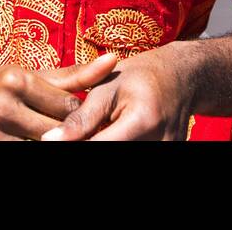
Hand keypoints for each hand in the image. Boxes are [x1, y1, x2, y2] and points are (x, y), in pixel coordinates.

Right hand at [0, 52, 118, 140]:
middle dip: (65, 129)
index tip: (67, 111)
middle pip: (58, 128)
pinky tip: (31, 138)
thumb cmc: (0, 89)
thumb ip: (74, 75)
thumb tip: (114, 60)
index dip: (74, 111)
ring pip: (44, 144)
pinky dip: (31, 144)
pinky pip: (25, 153)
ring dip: (51, 140)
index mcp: (16, 80)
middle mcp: (3, 106)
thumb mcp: (30, 76)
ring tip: (47, 130)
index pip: (69, 105)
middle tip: (58, 124)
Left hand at [47, 43, 196, 140]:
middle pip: (111, 154)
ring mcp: (168, 150)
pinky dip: (116, 143)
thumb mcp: (106, 88)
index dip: (73, 145)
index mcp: (143, 120)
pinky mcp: (169, 153)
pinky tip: (107, 134)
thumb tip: (49, 140)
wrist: (182, 78)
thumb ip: (81, 118)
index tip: (53, 140)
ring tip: (96, 128)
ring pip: (123, 155)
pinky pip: (135, 154)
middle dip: (87, 144)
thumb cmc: (140, 76)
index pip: (99, 146)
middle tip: (75, 131)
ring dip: (103, 142)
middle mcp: (161, 142)